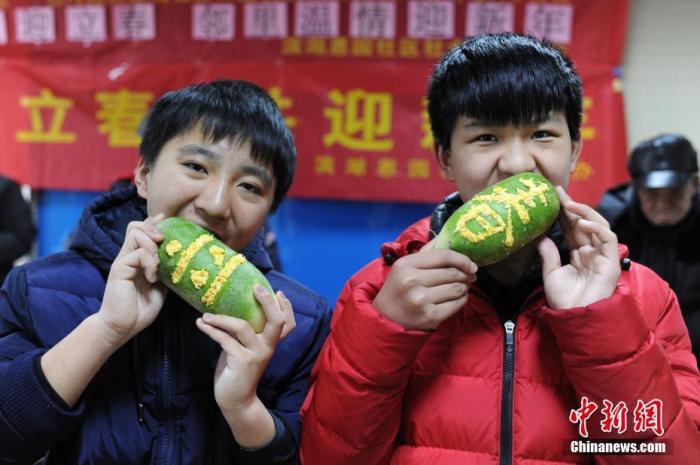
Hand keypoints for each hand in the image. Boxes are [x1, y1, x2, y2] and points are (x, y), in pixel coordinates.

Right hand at [96, 214, 166, 345]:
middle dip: (153, 229)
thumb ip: (165, 271)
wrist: (122, 326)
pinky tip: (152, 277)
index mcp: (136, 259)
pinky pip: (137, 254)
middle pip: (136, 226)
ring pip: (136, 234)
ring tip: (158, 265)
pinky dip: (149, 263)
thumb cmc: (140, 309)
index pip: (140, 230)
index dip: (153, 223)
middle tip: (163, 243)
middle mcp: (128, 256)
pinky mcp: (119, 269)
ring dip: (152, 246)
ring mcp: (123, 261)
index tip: (166, 221)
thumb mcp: (160, 286)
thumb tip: (181, 260)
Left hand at [195, 286, 294, 412]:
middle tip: (256, 288)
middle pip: (277, 321)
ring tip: (207, 315)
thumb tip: (230, 311)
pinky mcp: (242, 361)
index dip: (287, 308)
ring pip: (243, 327)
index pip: (287, 324)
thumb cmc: (237, 371)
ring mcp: (256, 354)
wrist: (236, 400)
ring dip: (221, 318)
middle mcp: (267, 347)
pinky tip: (201, 324)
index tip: (277, 292)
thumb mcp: (245, 349)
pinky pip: (225, 339)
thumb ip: (245, 334)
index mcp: (270, 343)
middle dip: (268, 302)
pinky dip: (211, 330)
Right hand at [373, 240, 477, 330]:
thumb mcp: (405, 266)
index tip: (471, 265)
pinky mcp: (430, 316)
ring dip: (464, 287)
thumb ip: (426, 252)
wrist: (386, 317)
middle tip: (469, 277)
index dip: (462, 259)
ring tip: (461, 287)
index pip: (443, 256)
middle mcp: (412, 281)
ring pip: (457, 288)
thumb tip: (446, 237)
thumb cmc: (398, 288)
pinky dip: (461, 300)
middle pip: (452, 273)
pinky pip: (456, 304)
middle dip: (466, 274)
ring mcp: (421, 300)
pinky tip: (457, 298)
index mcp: (406, 264)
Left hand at [537, 187, 620, 309]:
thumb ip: (548, 255)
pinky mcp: (611, 262)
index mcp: (579, 254)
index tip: (551, 198)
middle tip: (558, 191)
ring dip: (585, 212)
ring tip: (569, 204)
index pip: (572, 228)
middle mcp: (592, 252)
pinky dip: (597, 228)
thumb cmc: (565, 301)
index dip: (564, 212)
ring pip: (599, 225)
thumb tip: (540, 237)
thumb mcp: (551, 274)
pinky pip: (609, 238)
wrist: (576, 318)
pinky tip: (582, 222)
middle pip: (584, 223)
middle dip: (572, 205)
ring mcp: (602, 256)